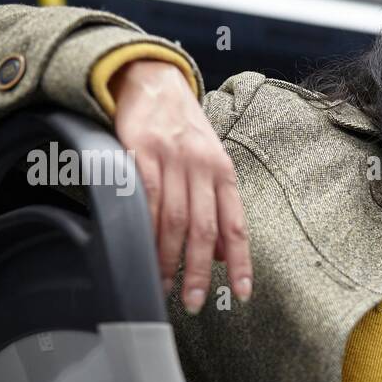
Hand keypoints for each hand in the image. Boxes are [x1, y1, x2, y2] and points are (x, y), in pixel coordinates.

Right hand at [108, 59, 251, 311]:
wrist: (153, 80)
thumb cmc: (184, 130)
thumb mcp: (211, 164)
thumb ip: (219, 208)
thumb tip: (228, 256)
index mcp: (224, 172)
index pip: (236, 225)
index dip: (241, 263)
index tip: (241, 294)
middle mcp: (202, 166)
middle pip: (204, 229)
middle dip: (199, 270)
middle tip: (194, 301)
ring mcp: (171, 158)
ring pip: (173, 219)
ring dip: (169, 258)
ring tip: (164, 286)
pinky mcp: (140, 150)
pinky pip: (145, 197)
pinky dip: (144, 228)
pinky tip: (142, 250)